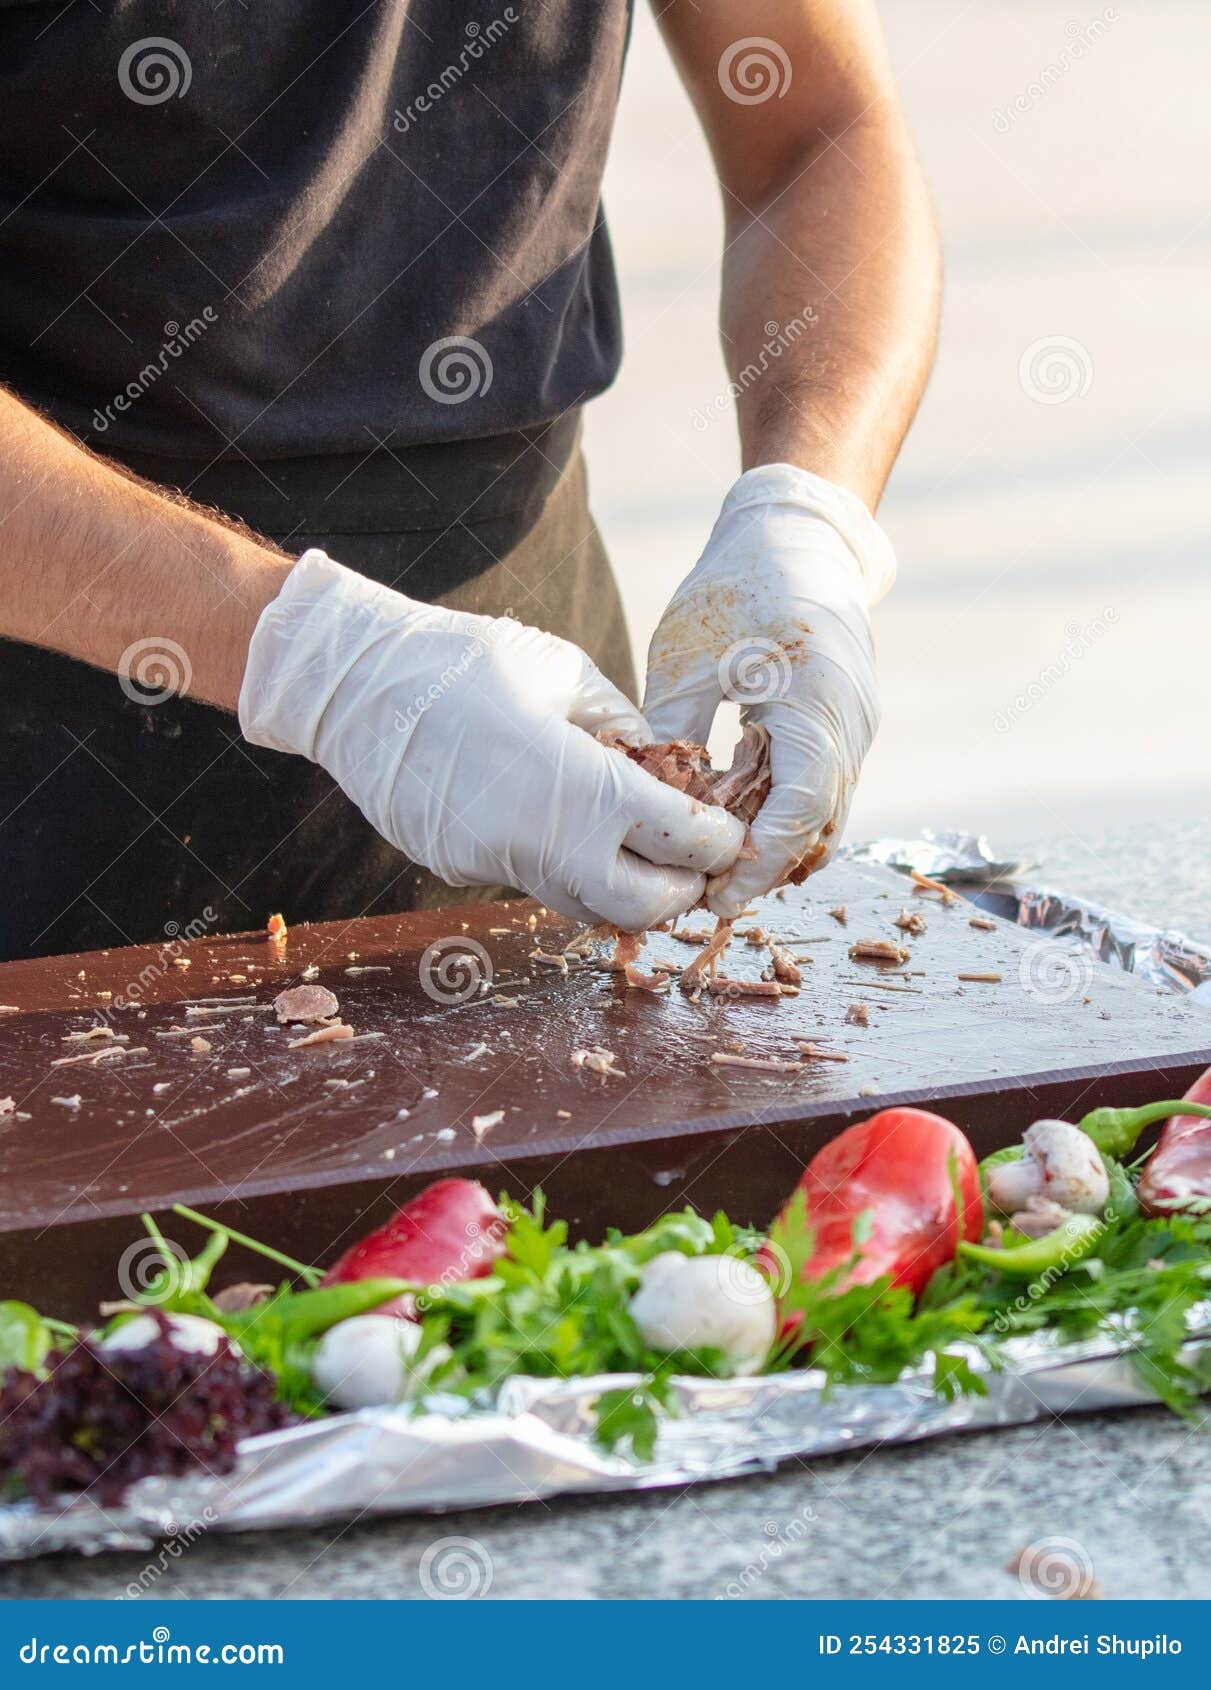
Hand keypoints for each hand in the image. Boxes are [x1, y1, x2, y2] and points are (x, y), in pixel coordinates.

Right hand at [239, 551, 745, 928]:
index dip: (718, 843)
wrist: (353, 684)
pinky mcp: (460, 868)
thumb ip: (626, 731)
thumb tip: (666, 770)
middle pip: (641, 907)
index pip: (682, 841)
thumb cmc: (467, 660)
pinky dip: (566, 869)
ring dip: (622, 890)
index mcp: (583, 785)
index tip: (728, 834)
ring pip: (584, 906)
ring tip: (639, 853)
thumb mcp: (567, 674)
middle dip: (678, 890)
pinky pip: (533, 882)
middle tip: (692, 862)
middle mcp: (542, 842)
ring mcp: (495, 864)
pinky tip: (567, 831)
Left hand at [642, 465, 893, 919]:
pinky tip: (738, 824)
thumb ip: (673, 731)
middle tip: (709, 895)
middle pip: (820, 827)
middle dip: (767, 867)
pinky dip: (787, 813)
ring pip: (827, 813)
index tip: (715, 897)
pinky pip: (825, 787)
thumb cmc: (737, 586)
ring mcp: (858, 725)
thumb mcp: (687, 657)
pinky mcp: (849, 724)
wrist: (798, 535)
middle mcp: (851, 723)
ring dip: (779, 845)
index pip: (799, 814)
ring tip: (719, 868)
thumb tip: (650, 805)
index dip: (758, 864)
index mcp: (815, 704)